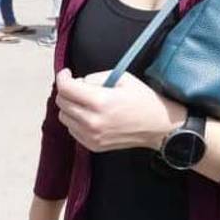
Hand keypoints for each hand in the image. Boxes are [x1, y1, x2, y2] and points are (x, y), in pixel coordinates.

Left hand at [55, 69, 186, 152]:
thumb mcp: (122, 78)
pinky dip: (76, 120)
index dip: (63, 77)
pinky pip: (72, 130)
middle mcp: (92, 121)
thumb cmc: (143, 100)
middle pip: (62, 103)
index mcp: (99, 101)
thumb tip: (79, 83)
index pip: (66, 89)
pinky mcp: (93, 146)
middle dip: (67, 90)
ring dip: (70, 106)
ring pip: (64, 117)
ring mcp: (91, 136)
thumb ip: (96, 78)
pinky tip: (90, 115)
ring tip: (86, 102)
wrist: (158, 126)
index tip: (67, 73)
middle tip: (79, 86)